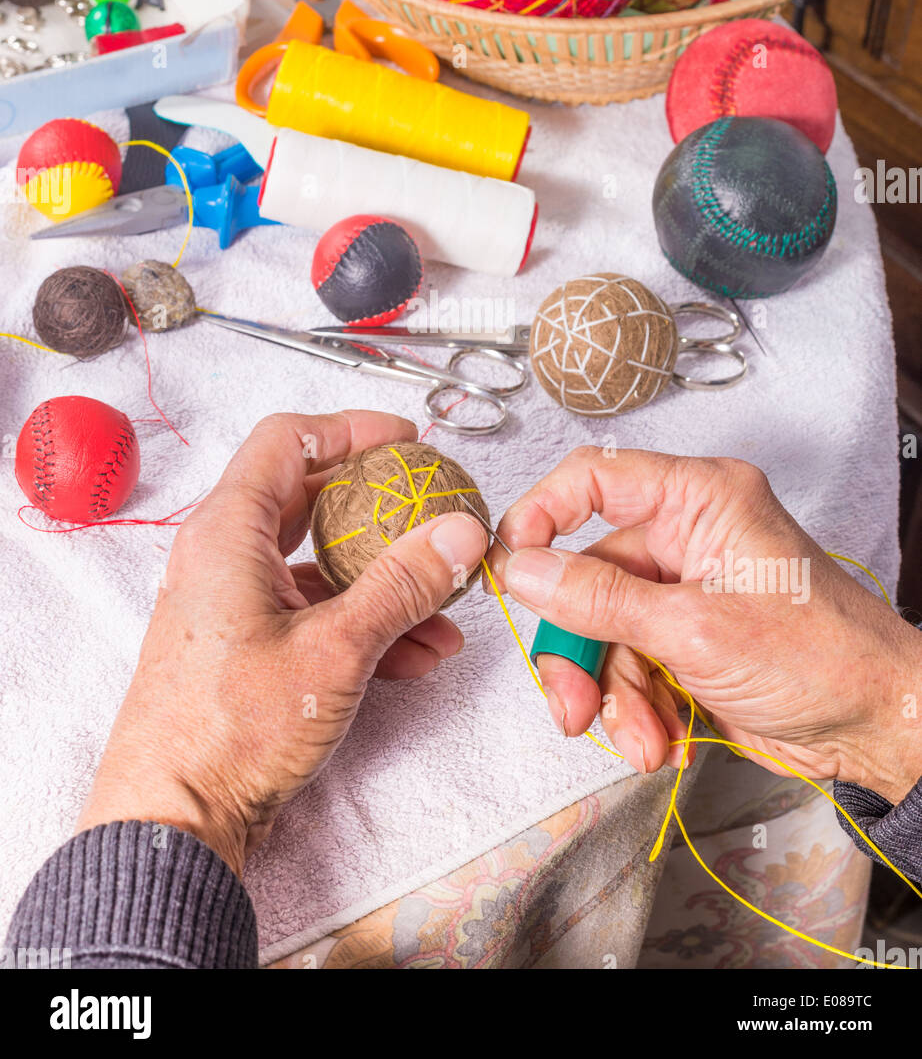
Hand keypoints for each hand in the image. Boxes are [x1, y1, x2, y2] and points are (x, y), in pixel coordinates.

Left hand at [76, 411, 486, 873]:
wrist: (174, 820)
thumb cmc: (229, 730)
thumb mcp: (335, 648)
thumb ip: (402, 585)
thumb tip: (459, 531)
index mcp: (228, 531)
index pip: (288, 440)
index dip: (351, 430)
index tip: (407, 442)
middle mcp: (225, 556)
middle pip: (310, 500)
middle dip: (382, 511)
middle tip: (435, 511)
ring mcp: (235, 604)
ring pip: (320, 565)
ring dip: (385, 579)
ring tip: (446, 604)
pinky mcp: (247, 648)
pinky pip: (315, 613)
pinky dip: (365, 622)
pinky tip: (419, 654)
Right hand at [490, 448, 921, 802]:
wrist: (876, 727)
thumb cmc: (822, 657)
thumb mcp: (696, 628)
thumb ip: (600, 598)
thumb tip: (523, 566)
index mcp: (699, 498)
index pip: (594, 478)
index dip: (542, 514)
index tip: (509, 564)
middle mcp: (687, 534)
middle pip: (588, 575)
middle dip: (579, 649)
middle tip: (572, 704)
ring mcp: (684, 590)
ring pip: (603, 631)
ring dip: (613, 694)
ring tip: (640, 740)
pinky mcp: (685, 639)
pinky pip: (629, 665)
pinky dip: (637, 709)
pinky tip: (662, 741)